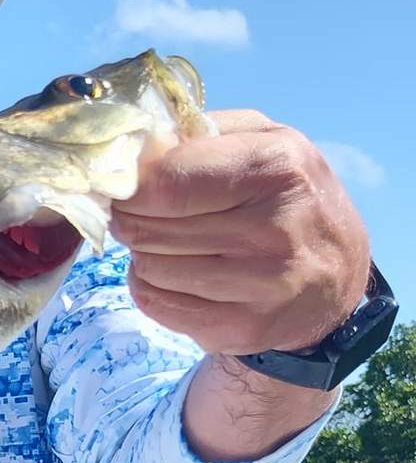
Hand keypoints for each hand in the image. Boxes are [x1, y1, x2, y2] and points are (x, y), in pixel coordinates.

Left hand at [110, 112, 370, 355]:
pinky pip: (155, 304)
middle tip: (142, 213)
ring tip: (170, 242)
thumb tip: (128, 153)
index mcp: (277, 167)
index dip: (129, 186)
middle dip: (131, 218)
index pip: (164, 183)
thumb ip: (195, 133)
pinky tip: (179, 273)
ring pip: (147, 268)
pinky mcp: (241, 328)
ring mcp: (261, 286)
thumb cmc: (288, 194)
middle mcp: (274, 229)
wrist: (337, 274)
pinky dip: (151, 286)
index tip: (124, 185)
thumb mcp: (262, 141)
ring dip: (143, 253)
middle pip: (147, 228)